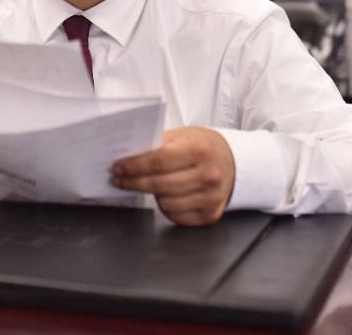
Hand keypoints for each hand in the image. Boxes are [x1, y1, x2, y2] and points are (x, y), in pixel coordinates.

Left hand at [110, 127, 234, 225]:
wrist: (234, 162)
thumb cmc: (203, 146)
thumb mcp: (183, 135)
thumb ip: (158, 144)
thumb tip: (128, 154)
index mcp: (200, 151)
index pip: (159, 161)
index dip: (134, 166)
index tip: (117, 167)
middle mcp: (208, 176)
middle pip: (160, 185)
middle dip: (134, 182)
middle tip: (118, 179)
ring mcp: (211, 198)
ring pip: (166, 204)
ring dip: (151, 195)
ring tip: (148, 184)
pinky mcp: (210, 215)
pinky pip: (176, 216)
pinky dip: (165, 207)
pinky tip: (165, 195)